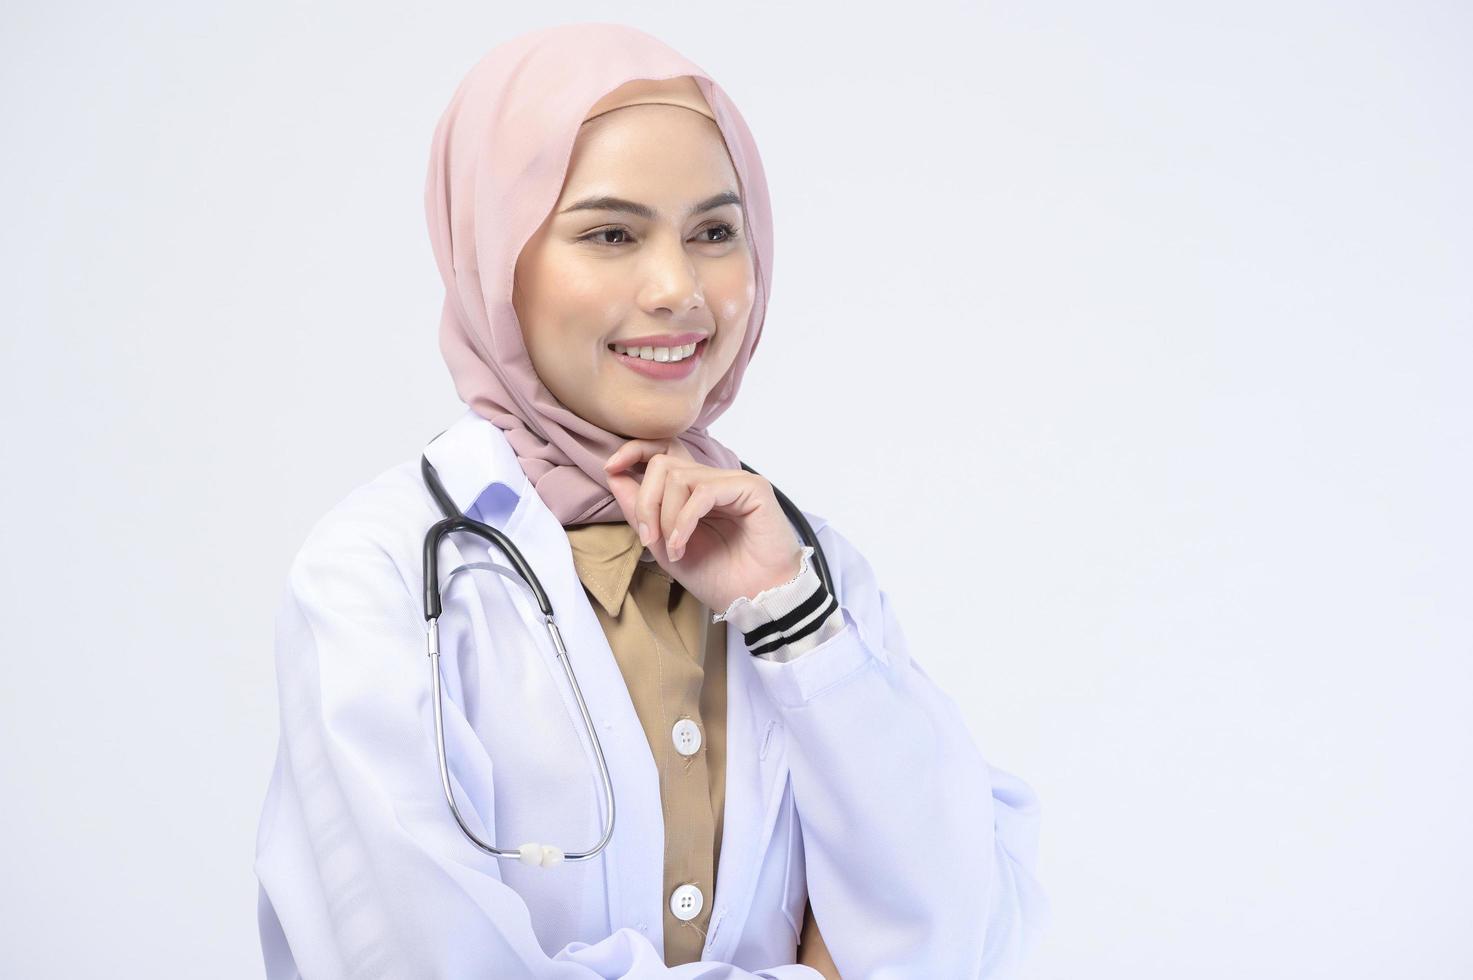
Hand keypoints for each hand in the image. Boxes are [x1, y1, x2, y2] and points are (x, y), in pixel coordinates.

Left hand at [603, 438, 803, 614]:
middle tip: (648, 538)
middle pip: (662, 463)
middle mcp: (713, 480)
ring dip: (665, 517)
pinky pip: (702, 492)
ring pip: (678, 476)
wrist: (755, 600)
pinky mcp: (751, 488)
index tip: (611, 468)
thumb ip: (640, 511)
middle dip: (645, 502)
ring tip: (672, 548)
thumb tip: (613, 475)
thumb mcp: (664, 545)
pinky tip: (681, 545)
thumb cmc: (718, 576)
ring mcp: (733, 481)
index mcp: (694, 489)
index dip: (633, 451)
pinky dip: (684, 521)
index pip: (663, 450)